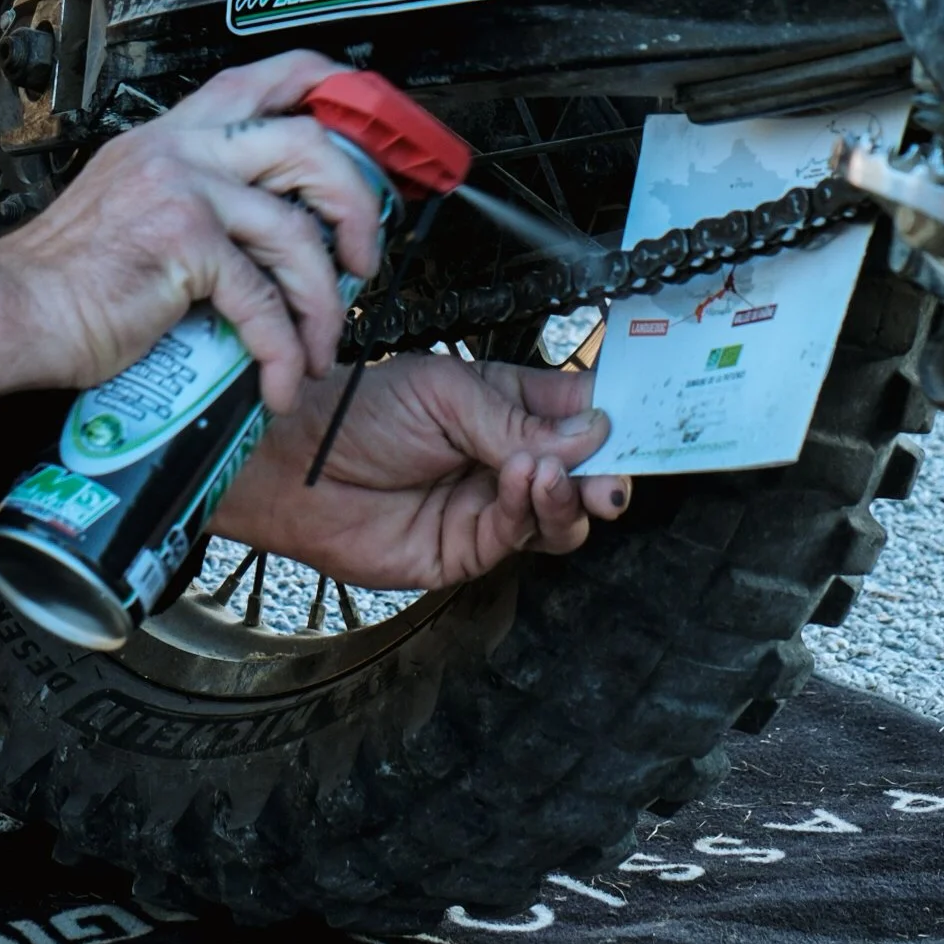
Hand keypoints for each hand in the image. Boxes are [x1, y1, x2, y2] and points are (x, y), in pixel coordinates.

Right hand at [0, 51, 380, 413]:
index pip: (262, 78)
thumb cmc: (61, 279)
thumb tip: (263, 235)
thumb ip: (190, 199)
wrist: (8, 312)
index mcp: (169, 136)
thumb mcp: (128, 207)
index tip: (368, 126)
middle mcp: (178, 149)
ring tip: (320, 343)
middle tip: (362, 257)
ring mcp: (181, 190)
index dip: (328, 90)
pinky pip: (263, 298)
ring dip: (324, 300)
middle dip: (356, 204)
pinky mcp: (181, 245)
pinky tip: (279, 380)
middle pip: (306, 142)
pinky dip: (283, 349)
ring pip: (296, 229)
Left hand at [213, 350, 630, 588]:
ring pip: (562, 513)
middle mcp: (507, 456)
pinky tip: (522, 480)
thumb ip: (518, 419)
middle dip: (609, 469)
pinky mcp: (468, 549)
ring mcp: (490, 505)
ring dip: (571, 494)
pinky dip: (530, 509)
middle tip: (616, 468)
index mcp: (507, 403)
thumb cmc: (358, 411)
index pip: (580, 410)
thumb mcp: (444, 393)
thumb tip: (594, 433)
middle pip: (583, 471)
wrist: (293, 464)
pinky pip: (519, 536)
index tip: (650, 419)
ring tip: (552, 471)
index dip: (616, 416)